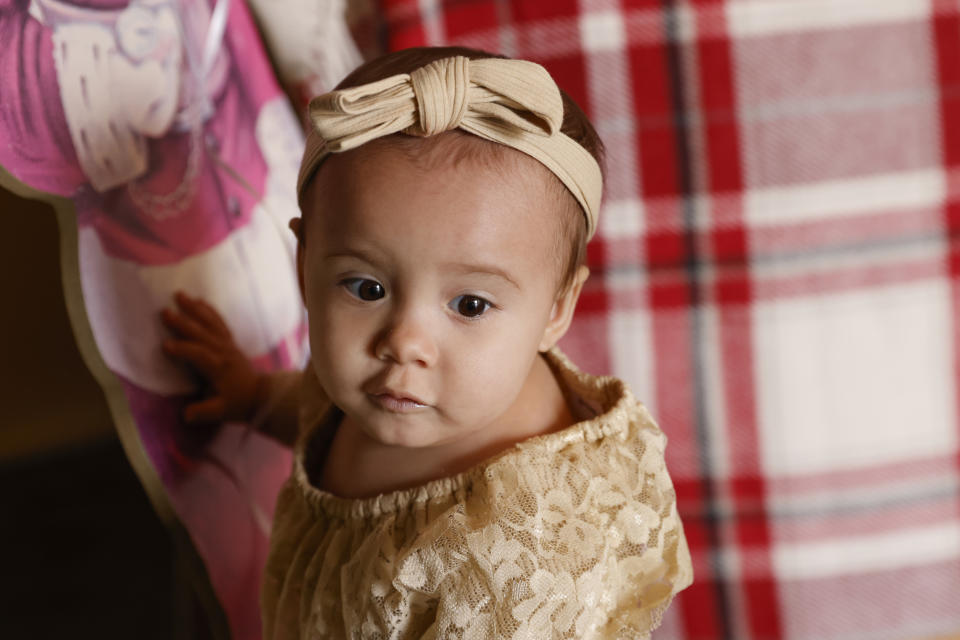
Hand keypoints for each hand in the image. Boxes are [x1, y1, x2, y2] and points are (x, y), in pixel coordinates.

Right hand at [161, 291, 262, 423]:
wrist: (260, 395)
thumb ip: (204, 412)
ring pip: (210, 323)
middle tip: (164, 312)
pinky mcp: (229, 341)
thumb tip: (186, 415)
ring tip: (180, 295)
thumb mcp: (221, 412)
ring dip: (195, 309)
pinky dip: (209, 310)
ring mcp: (227, 344)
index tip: (164, 345)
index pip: (199, 355)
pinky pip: (219, 322)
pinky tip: (198, 301)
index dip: (183, 350)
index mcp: (219, 368)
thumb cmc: (238, 403)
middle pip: (202, 334)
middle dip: (183, 323)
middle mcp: (223, 352)